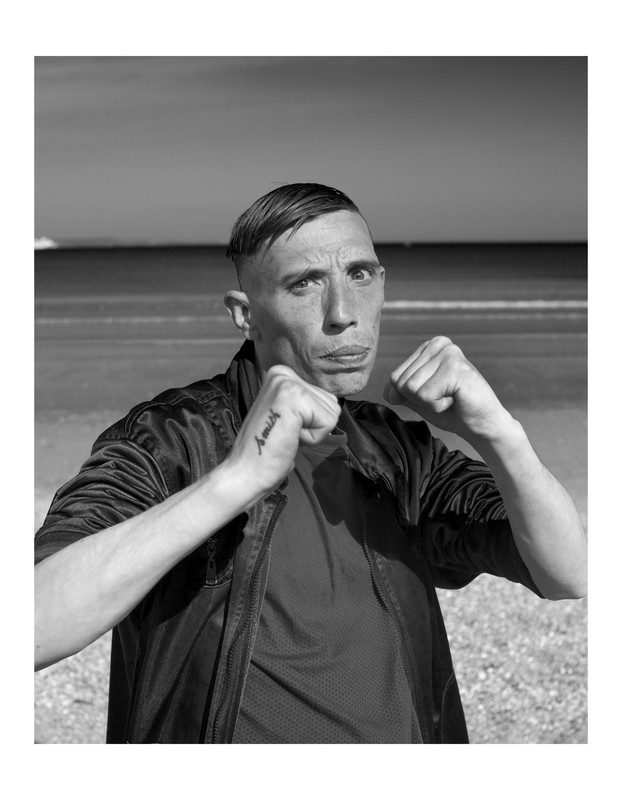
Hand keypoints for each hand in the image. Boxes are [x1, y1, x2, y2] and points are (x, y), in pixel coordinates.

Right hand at [221, 365, 340, 503]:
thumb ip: (306, 404)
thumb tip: (333, 403)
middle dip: (313, 426)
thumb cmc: (268, 451)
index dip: (311, 422)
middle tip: (284, 434)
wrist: (245, 473)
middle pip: (331, 403)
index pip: (325, 398)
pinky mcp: (295, 397)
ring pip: (332, 412)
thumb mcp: (290, 417)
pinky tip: (288, 439)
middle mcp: (283, 373)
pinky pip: (328, 422)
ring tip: (286, 436)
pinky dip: (312, 438)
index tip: (285, 429)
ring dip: (313, 432)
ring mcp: (287, 383)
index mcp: (280, 374)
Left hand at [383, 336, 512, 442]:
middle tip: (445, 397)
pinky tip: (456, 398)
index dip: (411, 396)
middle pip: (401, 382)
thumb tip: (389, 391)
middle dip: (420, 399)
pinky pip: (425, 395)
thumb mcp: (418, 399)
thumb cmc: (452, 410)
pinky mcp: (454, 367)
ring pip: (411, 388)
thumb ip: (399, 391)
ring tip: (451, 397)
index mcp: (427, 347)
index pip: (394, 378)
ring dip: (430, 402)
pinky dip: (438, 405)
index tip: (436, 394)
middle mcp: (437, 343)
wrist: (481, 424)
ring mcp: (447, 353)